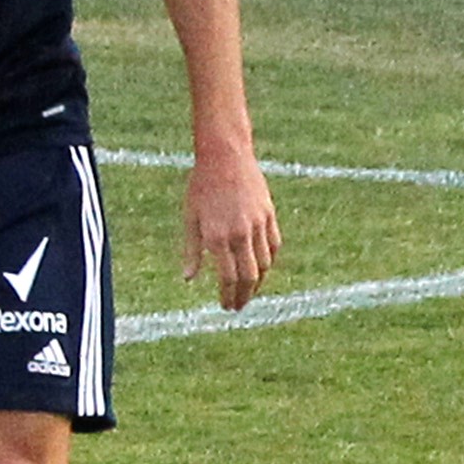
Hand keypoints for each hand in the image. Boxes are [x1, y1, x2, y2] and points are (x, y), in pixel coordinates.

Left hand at [184, 151, 280, 310]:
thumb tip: (189, 278)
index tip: (226, 307)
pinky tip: (262, 269)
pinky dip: (270, 261)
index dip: (228, 296)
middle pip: (249, 276)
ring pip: (265, 264)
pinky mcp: (269, 215)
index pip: (227, 277)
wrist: (226, 156)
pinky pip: (274, 246)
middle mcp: (240, 234)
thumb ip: (192, 250)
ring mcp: (258, 224)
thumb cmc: (201, 186)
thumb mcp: (190, 217)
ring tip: (249, 291)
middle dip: (244, 296)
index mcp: (217, 236)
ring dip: (258, 282)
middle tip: (239, 307)